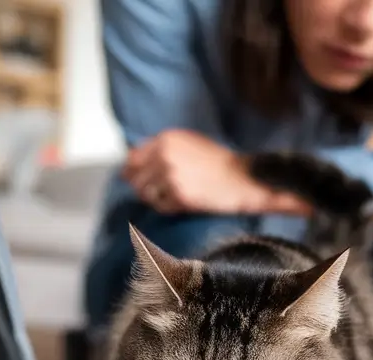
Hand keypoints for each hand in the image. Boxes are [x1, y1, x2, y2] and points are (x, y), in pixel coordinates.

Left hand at [122, 129, 306, 215]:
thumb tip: (130, 163)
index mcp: (166, 139)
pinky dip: (169, 208)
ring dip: (157, 199)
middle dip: (146, 188)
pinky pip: (161, 207)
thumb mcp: (188, 143)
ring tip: (175, 196)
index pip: (132, 158)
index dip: (132, 172)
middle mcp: (165, 155)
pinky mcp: (179, 195)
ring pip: (146, 195)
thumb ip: (160, 149)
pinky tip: (183, 203)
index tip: (136, 180)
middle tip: (162, 192)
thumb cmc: (218, 162)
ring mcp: (171, 176)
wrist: (242, 177)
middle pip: (136, 179)